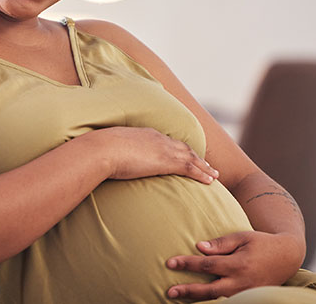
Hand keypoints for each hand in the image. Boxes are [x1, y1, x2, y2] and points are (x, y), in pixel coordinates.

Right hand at [94, 126, 218, 183]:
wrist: (103, 149)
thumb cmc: (101, 151)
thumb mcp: (111, 150)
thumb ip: (116, 155)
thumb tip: (110, 162)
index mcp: (145, 134)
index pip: (168, 141)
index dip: (179, 149)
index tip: (187, 155)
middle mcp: (158, 139)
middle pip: (183, 148)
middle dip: (197, 156)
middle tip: (207, 165)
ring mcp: (164, 149)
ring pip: (191, 157)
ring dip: (204, 166)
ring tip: (214, 175)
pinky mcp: (167, 161)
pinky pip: (190, 167)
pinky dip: (202, 173)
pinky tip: (209, 181)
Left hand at [166, 231, 303, 300]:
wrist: (287, 257)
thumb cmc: (262, 243)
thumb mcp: (242, 237)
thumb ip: (221, 244)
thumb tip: (199, 247)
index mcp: (238, 265)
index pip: (207, 266)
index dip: (187, 264)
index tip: (170, 263)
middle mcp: (241, 283)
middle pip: (210, 290)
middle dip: (189, 291)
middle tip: (169, 292)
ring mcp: (246, 293)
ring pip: (218, 301)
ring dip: (198, 301)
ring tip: (179, 299)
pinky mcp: (249, 298)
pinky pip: (228, 302)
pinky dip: (213, 303)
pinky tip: (199, 302)